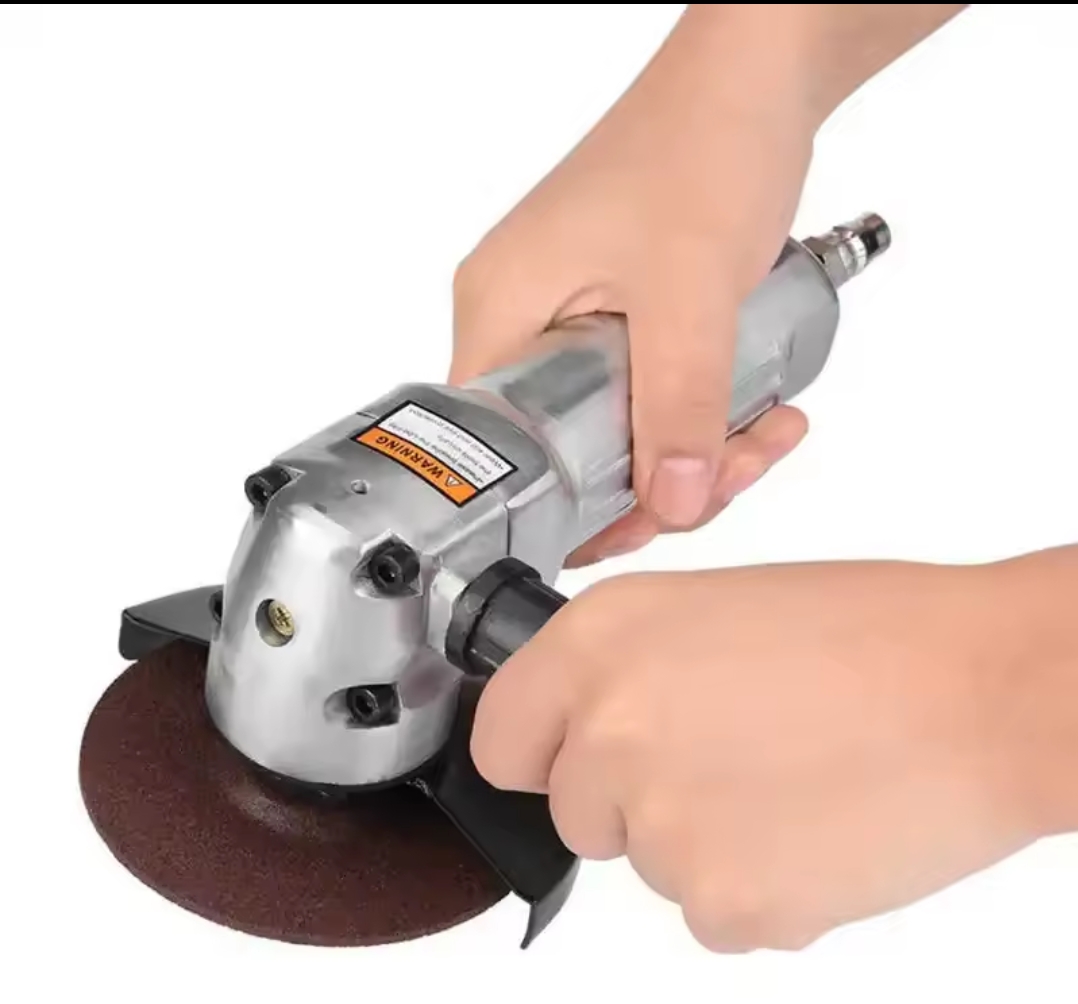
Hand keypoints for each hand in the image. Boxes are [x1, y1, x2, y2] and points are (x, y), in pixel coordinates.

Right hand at [451, 6, 818, 563]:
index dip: (572, 501)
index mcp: (501, 308)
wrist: (755, 80)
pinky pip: (645, 394)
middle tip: (721, 473)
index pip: (504, 450)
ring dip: (690, 448)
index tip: (643, 517)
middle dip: (655, 478)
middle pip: (567, 451)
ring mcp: (568, 317)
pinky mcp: (614, 316)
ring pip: (615, 429)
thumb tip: (670, 503)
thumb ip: (679, 406)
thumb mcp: (691, 290)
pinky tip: (755, 408)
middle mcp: (521, 317)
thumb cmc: (702, 142)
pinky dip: (698, 412)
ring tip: (759, 436)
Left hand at [470, 556, 1077, 951]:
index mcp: (600, 641)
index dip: (543, 751)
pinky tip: (811, 827)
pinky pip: (711, 911)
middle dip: (633, 798)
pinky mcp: (725, 902)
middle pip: (574, 811)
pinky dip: (755, 886)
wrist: (981, 690)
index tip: (574, 756)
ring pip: (649, 863)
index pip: (499, 737)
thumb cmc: (866, 634)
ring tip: (787, 776)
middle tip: (725, 754)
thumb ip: (622, 671)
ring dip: (703, 839)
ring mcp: (661, 825)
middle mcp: (610, 729)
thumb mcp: (709, 610)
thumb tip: (583, 729)